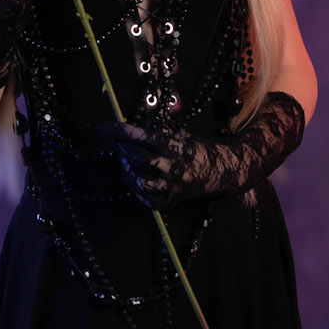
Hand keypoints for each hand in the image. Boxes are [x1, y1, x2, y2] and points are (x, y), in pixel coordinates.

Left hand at [94, 92, 305, 209]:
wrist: (227, 170)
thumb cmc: (203, 147)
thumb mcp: (184, 133)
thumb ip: (162, 131)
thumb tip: (136, 128)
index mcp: (174, 145)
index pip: (139, 136)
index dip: (117, 132)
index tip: (101, 129)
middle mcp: (172, 166)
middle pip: (136, 159)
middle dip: (121, 150)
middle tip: (115, 144)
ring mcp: (173, 185)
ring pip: (140, 181)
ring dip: (127, 171)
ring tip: (124, 162)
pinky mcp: (174, 199)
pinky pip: (149, 199)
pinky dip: (137, 191)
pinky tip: (133, 181)